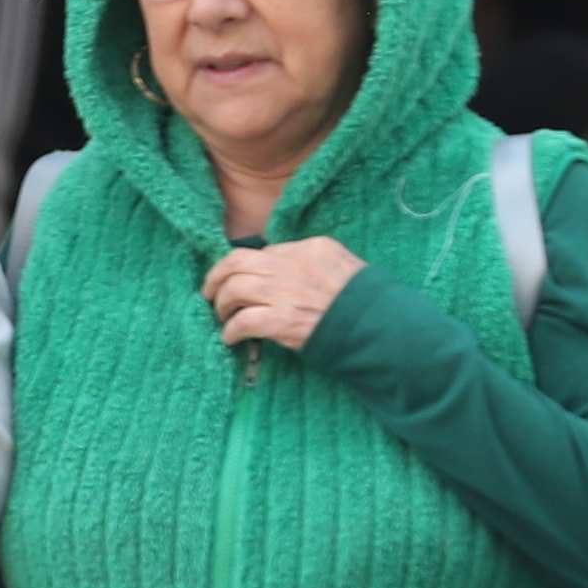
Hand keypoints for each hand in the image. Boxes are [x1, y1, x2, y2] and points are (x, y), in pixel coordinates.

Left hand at [203, 237, 362, 352]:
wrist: (377, 326)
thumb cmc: (363, 300)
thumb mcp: (340, 265)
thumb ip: (311, 263)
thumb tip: (281, 270)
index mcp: (308, 248)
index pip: (262, 252)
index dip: (242, 267)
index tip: (235, 280)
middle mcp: (292, 265)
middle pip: (236, 262)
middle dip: (216, 278)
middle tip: (210, 294)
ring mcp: (285, 292)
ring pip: (234, 288)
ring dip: (221, 304)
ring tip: (222, 317)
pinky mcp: (282, 320)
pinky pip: (243, 321)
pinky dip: (231, 330)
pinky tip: (231, 338)